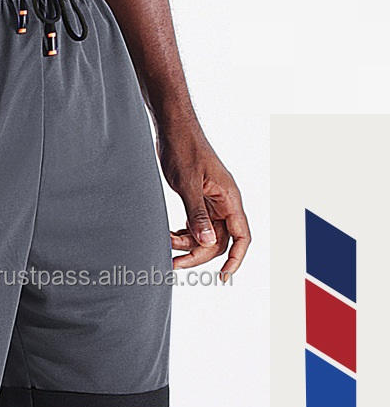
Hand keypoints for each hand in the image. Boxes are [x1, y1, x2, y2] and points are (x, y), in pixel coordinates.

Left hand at [157, 119, 250, 280]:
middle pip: (220, 241)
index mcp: (229, 199)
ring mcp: (211, 202)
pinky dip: (183, 234)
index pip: (242, 236)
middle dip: (198, 255)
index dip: (236, 259)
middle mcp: (224, 203)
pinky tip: (168, 234)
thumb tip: (209, 242)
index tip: (223, 276)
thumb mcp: (187, 184)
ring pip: (205, 235)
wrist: (173, 129)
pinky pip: (196, 226)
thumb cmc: (183, 149)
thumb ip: (197, 215)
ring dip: (186, 244)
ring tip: (164, 242)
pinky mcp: (198, 199)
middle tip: (172, 263)